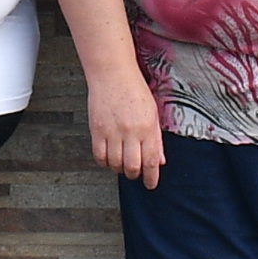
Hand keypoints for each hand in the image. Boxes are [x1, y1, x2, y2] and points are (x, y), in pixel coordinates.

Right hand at [85, 68, 167, 186]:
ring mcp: (112, 131)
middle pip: (132, 166)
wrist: (112, 74)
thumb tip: (160, 160)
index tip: (150, 184)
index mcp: (147, 127)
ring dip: (119, 168)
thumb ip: (156, 138)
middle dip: (135, 174)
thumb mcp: (153, 113)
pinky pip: (99, 156)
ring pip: (115, 164)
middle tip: (135, 173)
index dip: (151, 177)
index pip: (151, 161)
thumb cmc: (134, 90)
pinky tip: (109, 157)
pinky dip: (104, 162)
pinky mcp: (97, 129)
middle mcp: (130, 131)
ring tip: (121, 162)